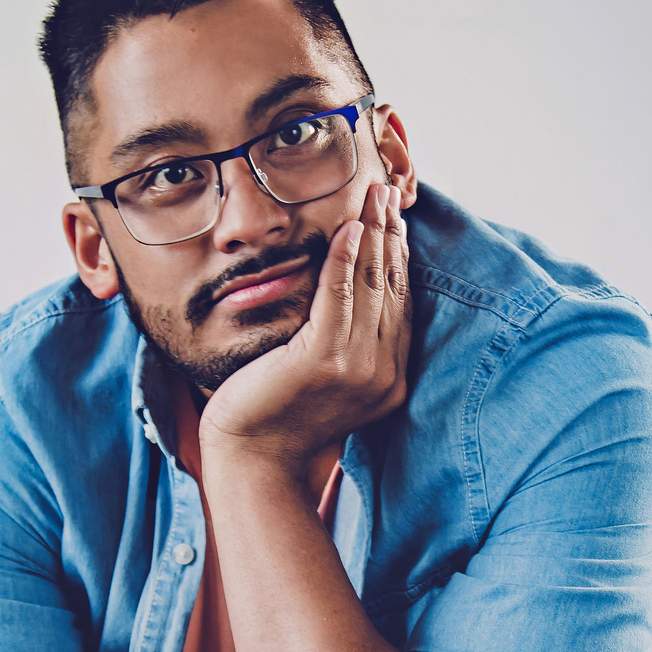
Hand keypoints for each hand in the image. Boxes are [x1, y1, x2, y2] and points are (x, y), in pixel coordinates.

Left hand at [198, 182, 410, 474]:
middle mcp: (382, 374)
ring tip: (373, 196)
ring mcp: (356, 369)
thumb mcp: (322, 377)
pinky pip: (340, 297)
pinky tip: (349, 228)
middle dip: (392, 234)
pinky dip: (346, 259)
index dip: (398, 254)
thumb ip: (343, 343)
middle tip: (388, 190)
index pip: (398, 302)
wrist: (253, 461)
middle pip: (391, 287)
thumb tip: (345, 293)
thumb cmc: (275, 416)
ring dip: (374, 234)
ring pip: (371, 286)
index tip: (395, 216)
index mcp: (388, 377)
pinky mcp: (323, 361)